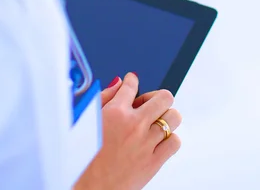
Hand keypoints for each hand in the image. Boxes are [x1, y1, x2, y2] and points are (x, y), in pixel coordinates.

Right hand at [76, 74, 181, 189]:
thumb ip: (104, 98)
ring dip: (165, 116)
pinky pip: (175, 142)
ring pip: (173, 117)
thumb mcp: (88, 120)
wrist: (88, 189)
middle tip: (147, 103)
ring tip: (154, 123)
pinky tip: (157, 141)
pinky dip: (169, 139)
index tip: (132, 81)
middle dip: (156, 96)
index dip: (132, 80)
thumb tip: (118, 83)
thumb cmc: (84, 157)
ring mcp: (146, 144)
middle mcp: (134, 125)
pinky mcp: (154, 162)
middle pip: (164, 97)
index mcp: (115, 113)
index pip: (131, 85)